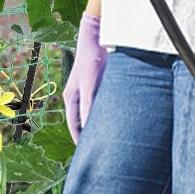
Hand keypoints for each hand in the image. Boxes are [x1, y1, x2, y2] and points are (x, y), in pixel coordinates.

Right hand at [64, 12, 106, 142]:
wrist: (99, 38)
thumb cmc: (91, 60)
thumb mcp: (89, 85)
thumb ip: (89, 106)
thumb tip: (91, 127)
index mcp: (72, 99)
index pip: (75, 126)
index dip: (81, 140)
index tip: (89, 155)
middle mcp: (81, 97)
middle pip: (86, 122)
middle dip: (93, 135)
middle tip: (105, 150)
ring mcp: (92, 92)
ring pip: (98, 114)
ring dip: (104, 125)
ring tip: (116, 140)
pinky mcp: (104, 87)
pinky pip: (107, 106)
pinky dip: (112, 114)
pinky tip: (123, 121)